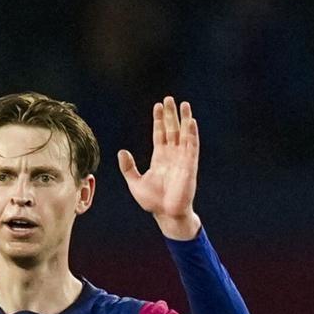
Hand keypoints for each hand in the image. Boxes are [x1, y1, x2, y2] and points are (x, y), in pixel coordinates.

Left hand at [117, 96, 202, 239]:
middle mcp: (172, 155)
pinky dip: (192, 134)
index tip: (157, 106)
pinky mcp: (190, 165)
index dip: (159, 120)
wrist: (166, 214)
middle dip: (170, 114)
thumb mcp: (135, 182)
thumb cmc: (153, 202)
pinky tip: (191, 121)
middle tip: (169, 98)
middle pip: (172, 130)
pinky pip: (192, 146)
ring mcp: (182, 159)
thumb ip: (128, 167)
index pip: (160, 134)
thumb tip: (121, 151)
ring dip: (184, 119)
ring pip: (184, 134)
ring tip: (183, 104)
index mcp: (160, 158)